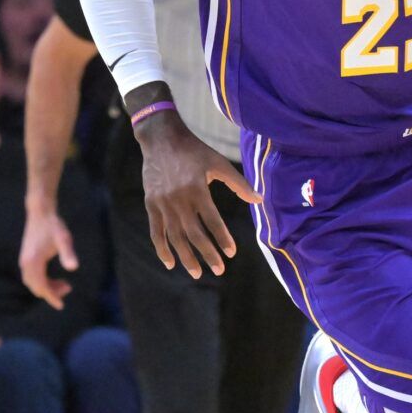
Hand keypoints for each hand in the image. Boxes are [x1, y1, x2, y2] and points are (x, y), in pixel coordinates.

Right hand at [18, 209, 78, 307]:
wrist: (40, 212)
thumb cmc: (53, 225)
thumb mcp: (64, 239)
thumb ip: (68, 253)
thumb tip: (73, 268)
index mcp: (33, 261)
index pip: (41, 286)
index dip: (51, 297)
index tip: (61, 305)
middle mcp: (26, 263)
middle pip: (36, 287)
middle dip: (51, 292)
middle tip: (68, 288)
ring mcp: (24, 260)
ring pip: (33, 282)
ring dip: (47, 287)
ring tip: (64, 284)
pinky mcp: (26, 257)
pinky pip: (32, 276)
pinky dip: (42, 280)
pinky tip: (54, 277)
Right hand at [137, 109, 258, 278]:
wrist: (161, 139)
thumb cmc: (195, 151)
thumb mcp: (219, 163)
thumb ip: (239, 183)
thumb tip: (260, 199)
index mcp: (197, 188)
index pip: (212, 220)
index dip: (222, 238)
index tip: (231, 253)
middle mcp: (179, 198)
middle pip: (194, 233)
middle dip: (207, 254)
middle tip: (220, 270)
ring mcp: (163, 203)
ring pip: (175, 237)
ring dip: (186, 257)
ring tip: (198, 273)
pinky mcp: (151, 204)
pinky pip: (156, 232)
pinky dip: (162, 248)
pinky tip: (171, 263)